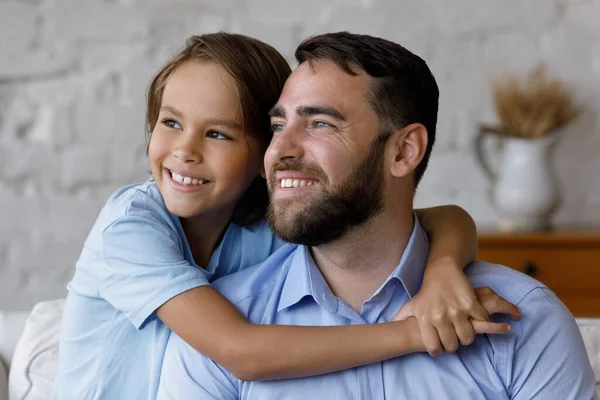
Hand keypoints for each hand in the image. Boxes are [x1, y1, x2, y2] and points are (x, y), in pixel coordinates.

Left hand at [394, 270, 520, 356]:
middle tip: (454, 337)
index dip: (438, 351)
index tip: (441, 347)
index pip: (434, 348)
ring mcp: (457, 310)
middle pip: (452, 345)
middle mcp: (440, 316)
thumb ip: (401, 318)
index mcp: (425, 319)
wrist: (441, 272)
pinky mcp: (471, 304)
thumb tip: (390, 328)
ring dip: (467, 336)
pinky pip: (481, 322)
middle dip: (454, 344)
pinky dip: (481, 322)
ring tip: (464, 330)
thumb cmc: (426, 293)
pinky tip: (473, 318)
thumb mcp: (411, 305)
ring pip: (468, 338)